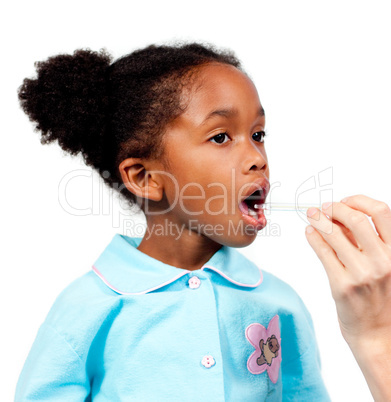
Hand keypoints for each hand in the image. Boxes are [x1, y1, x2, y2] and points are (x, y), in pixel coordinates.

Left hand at [305, 195, 390, 400]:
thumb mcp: (382, 265)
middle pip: (356, 219)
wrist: (377, 333)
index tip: (344, 201)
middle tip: (323, 208)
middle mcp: (382, 261)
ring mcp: (362, 273)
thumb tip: (338, 215)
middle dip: (335, 208)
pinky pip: (322, 251)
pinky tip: (309, 233)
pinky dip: (313, 237)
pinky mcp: (342, 285)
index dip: (359, 202)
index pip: (381, 212)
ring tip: (312, 216)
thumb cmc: (379, 297)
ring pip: (335, 234)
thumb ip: (364, 241)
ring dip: (319, 220)